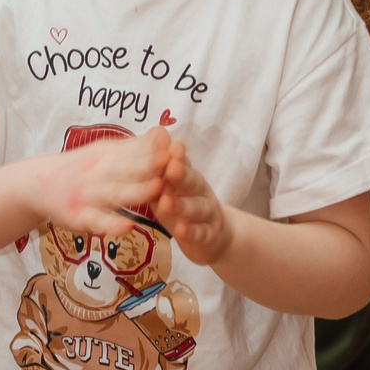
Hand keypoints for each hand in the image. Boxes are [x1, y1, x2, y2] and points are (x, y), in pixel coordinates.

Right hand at [22, 128, 171, 236]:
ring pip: (114, 193)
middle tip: (176, 165)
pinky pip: (96, 221)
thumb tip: (163, 132)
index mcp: (105, 155)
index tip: (178, 147)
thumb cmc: (79, 167)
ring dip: (136, 191)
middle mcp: (96, 172)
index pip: (133, 151)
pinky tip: (128, 226)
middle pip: (126, 169)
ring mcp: (87, 195)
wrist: (37, 184)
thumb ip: (133, 147)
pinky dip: (112, 224)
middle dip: (150, 166)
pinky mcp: (79, 218)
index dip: (156, 151)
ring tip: (158, 189)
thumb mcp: (103, 152)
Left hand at [148, 132, 232, 265]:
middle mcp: (200, 192)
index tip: (170, 147)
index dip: (177, 156)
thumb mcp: (171, 187)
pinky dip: (191, 232)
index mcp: (188, 177)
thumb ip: (162, 168)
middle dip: (181, 175)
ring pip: (196, 208)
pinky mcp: (209, 236)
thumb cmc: (184, 205)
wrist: (212, 237)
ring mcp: (207, 214)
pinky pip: (201, 233)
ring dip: (182, 205)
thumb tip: (156, 133)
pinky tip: (181, 230)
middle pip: (192, 182)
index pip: (182, 163)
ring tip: (166, 203)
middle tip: (170, 168)